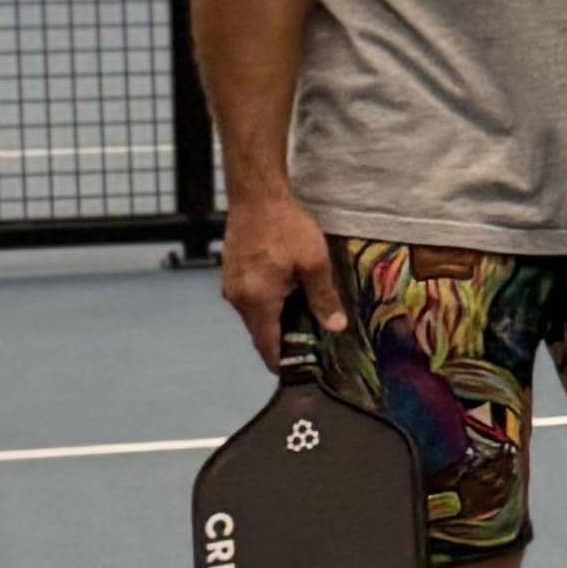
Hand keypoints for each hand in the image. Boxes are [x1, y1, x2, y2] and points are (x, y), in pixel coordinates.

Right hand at [218, 178, 345, 370]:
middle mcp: (238, 299)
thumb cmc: (286, 228)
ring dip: (276, 321)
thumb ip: (323, 298)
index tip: (302, 370)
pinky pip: (250, 301)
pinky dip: (268, 305)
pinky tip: (288, 295)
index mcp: (257, 301)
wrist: (256, 196)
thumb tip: (335, 328)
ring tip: (304, 319)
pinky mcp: (231, 274)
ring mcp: (231, 286)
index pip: (267, 346)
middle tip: (312, 344)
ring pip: (255, 316)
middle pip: (261, 333)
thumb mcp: (313, 264)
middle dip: (284, 341)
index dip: (284, 362)